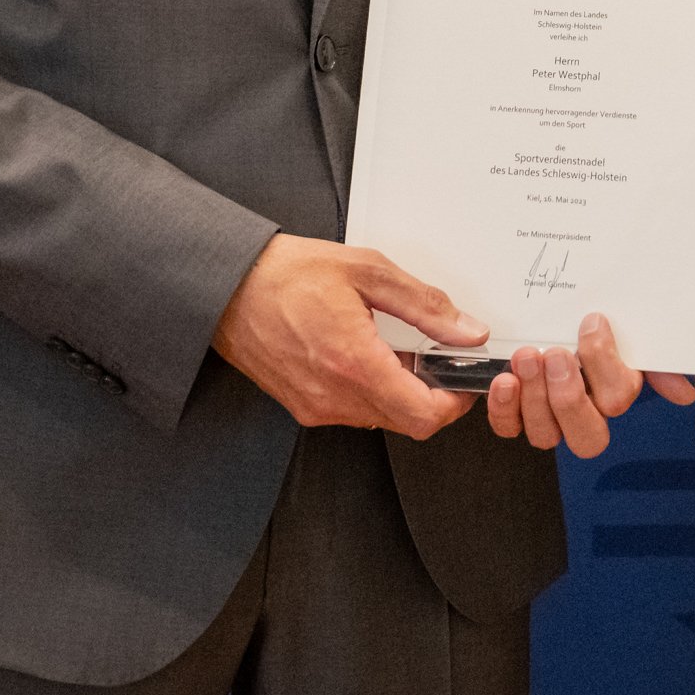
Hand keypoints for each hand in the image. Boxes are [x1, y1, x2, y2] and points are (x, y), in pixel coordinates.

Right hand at [212, 234, 481, 437]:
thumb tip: (467, 331)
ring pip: (381, 419)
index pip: (424, 415)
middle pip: (407, 423)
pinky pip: (352, 413)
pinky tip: (366, 357)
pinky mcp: (302, 406)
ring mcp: (315, 406)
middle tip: (436, 360)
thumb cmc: (287, 273)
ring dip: (399, 394)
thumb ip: (424, 305)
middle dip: (431, 397)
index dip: (455, 402)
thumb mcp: (368, 270)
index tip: (462, 378)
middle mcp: (334, 396)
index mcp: (354, 363)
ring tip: (396, 351)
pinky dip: (371, 393)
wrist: (228, 286)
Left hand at [483, 313, 694, 456]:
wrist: (522, 304)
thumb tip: (684, 395)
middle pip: (588, 438)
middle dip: (570, 398)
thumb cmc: (572, 314)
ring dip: (535, 397)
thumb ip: (655, 359)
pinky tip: (505, 379)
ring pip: (546, 436)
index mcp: (612, 387)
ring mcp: (546, 415)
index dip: (605, 365)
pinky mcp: (512, 412)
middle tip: (556, 354)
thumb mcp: (621, 324)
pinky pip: (510, 429)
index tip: (590, 323)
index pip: (619, 399)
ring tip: (526, 356)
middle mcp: (583, 410)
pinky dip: (505, 408)